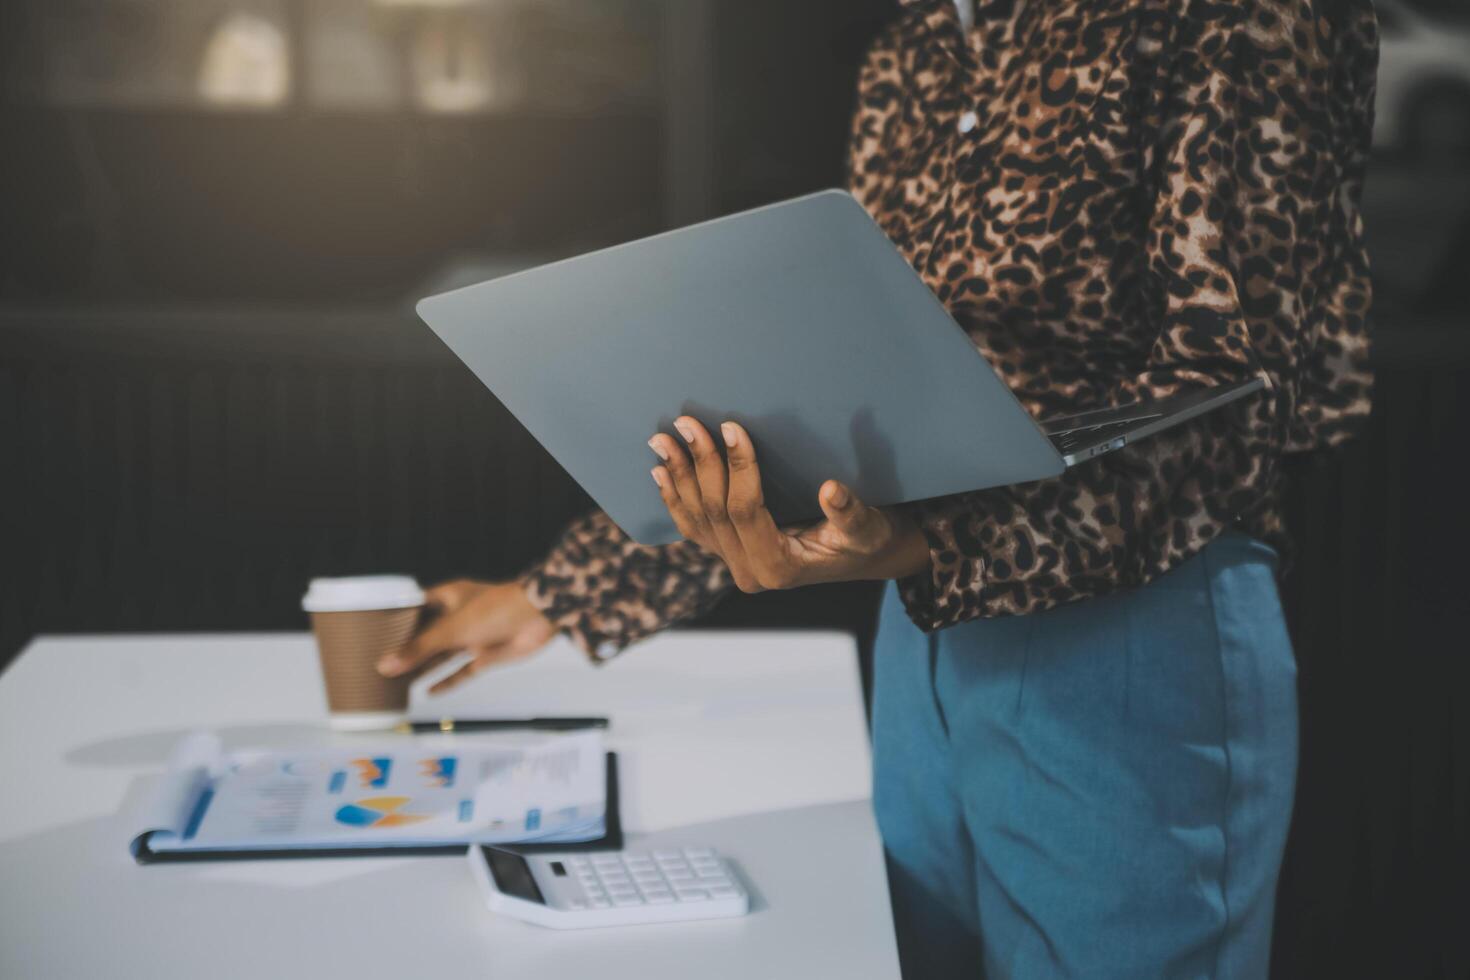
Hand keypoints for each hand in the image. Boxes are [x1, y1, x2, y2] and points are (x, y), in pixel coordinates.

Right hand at [376, 579, 556, 693]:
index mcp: (448, 597)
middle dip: (407, 650)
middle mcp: (459, 616)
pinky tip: (428, 692)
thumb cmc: (498, 610)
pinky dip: (447, 681)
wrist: (540, 617)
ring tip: (396, 682)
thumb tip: (386, 665)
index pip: (414, 607)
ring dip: (422, 668)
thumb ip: (418, 649)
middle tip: (380, 665)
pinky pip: (462, 671)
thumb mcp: (451, 630)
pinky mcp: (486, 655)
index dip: (396, 620)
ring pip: (442, 656)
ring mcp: (473, 636)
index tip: (374, 634)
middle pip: (426, 635)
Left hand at [648, 416, 930, 592]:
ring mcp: (734, 564)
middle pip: (714, 511)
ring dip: (678, 476)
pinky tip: (660, 471)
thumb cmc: (866, 539)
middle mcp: (750, 572)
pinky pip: (693, 526)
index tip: (733, 427)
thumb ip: (849, 512)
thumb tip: (832, 490)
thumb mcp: (867, 527)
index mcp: (779, 567)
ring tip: (661, 440)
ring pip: (696, 517)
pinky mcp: (728, 553)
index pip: (746, 510)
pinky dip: (674, 497)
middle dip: (699, 463)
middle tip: (686, 423)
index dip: (737, 468)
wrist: (861, 558)